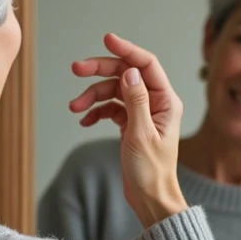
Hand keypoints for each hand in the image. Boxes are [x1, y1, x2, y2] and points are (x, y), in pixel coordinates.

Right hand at [70, 34, 186, 227]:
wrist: (150, 199)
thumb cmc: (151, 172)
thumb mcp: (141, 134)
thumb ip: (135, 101)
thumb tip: (129, 72)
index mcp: (166, 101)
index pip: (146, 65)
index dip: (126, 50)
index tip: (107, 40)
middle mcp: (156, 103)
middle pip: (126, 74)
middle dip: (100, 70)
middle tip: (76, 68)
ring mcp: (142, 113)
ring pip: (114, 91)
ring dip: (92, 95)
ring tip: (74, 107)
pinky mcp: (131, 124)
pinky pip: (110, 108)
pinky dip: (96, 111)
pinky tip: (84, 121)